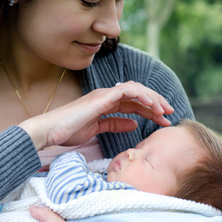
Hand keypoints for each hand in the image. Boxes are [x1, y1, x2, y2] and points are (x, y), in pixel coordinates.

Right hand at [20, 81, 173, 149]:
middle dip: (156, 102)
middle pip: (139, 94)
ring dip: (153, 99)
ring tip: (164, 111)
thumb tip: (134, 125)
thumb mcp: (97, 130)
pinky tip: (152, 107)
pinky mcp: (102, 97)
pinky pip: (127, 91)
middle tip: (170, 114)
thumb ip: (115, 124)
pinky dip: (142, 96)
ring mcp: (105, 95)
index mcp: (106, 103)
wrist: (51, 130)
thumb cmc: (68, 131)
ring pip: (136, 90)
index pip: (134, 102)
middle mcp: (107, 96)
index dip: (150, 110)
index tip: (163, 120)